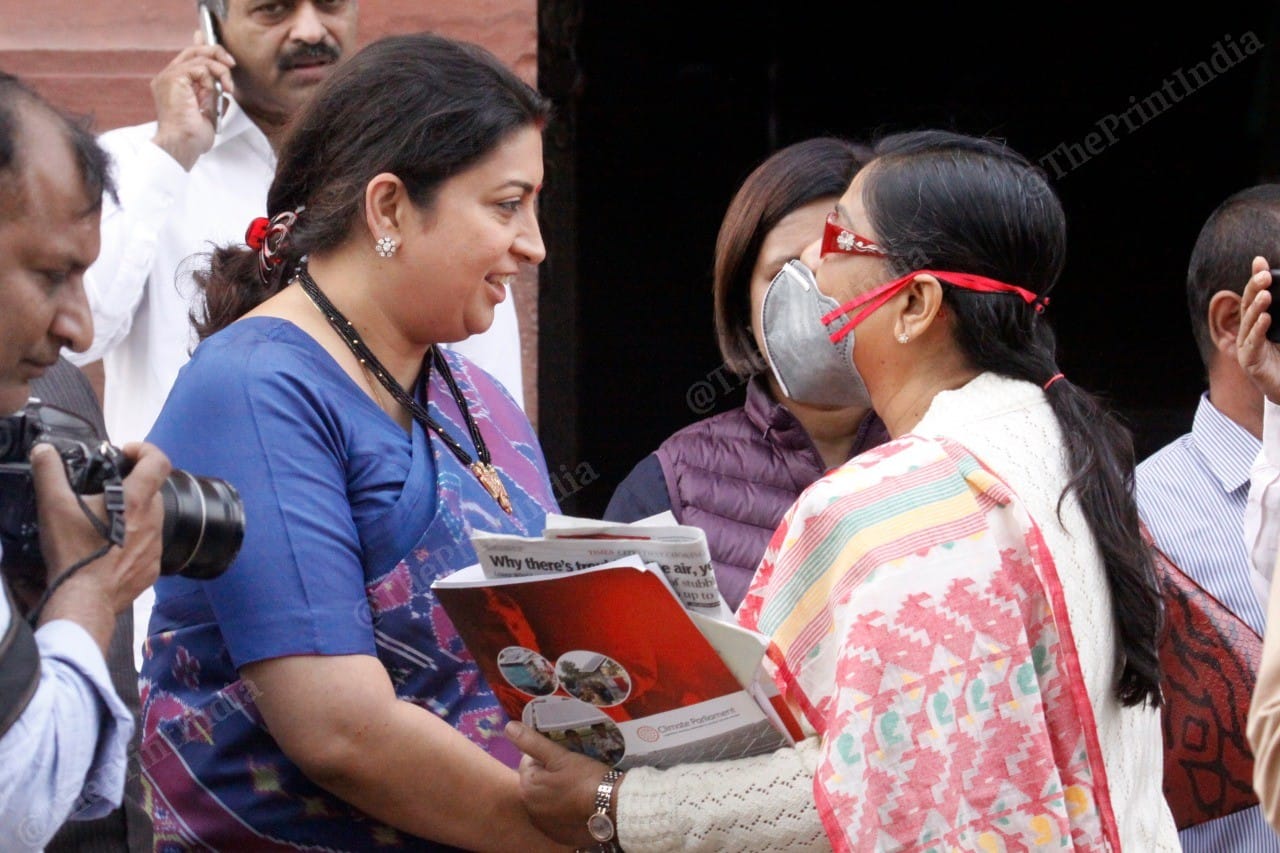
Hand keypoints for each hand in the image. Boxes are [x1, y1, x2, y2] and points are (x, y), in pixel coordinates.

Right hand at [31, 441, 168, 648]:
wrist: (84, 599)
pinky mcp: (152, 569)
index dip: (147, 450)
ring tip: (105, 522)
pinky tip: (111, 549)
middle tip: (106, 491)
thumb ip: (50, 472)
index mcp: (136, 501)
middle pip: (153, 492)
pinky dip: (133, 542)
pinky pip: (148, 548)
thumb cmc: (73, 550)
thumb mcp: (54, 506)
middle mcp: (153, 521)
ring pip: (151, 520)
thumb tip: (44, 450)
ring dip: (134, 515)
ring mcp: (156, 547)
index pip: (159, 463)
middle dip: (133, 486)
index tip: (128, 452)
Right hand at [149, 31, 236, 169]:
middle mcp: (168, 77)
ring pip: (200, 57)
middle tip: (232, 65)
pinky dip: (213, 78)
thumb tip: (224, 88)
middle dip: (217, 53)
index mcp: (174, 84)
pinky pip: (200, 67)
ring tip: (228, 88)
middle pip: (193, 50)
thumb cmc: (193, 137)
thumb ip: (213, 97)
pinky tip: (216, 92)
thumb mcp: (209, 113)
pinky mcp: (173, 78)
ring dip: (220, 71)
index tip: (227, 60)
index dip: (208, 51)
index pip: (190, 58)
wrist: (182, 145)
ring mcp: (168, 76)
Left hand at [505, 721, 615, 846]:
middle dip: (548, 774)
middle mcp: (529, 807)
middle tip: (570, 770)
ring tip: (574, 785)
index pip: (527, 762)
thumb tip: (508, 727)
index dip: (545, 756)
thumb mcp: (559, 756)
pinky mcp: (556, 833)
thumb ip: (532, 742)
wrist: (610, 805)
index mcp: (527, 786)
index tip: (563, 757)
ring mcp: (543, 822)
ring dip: (554, 791)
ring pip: (544, 797)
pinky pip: (554, 814)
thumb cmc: (584, 777)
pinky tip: (576, 802)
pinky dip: (561, 807)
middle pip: (535, 781)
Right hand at [1238, 256, 1279, 404]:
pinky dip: (1258, 329)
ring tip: (1266, 293)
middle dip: (1254, 288)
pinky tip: (1266, 318)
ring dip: (1257, 307)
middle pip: (1248, 305)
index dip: (1255, 279)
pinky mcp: (1249, 363)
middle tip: (1264, 274)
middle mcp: (1249, 333)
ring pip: (1249, 322)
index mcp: (1259, 324)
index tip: (1260, 261)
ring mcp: (1247, 347)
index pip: (1256, 297)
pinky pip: (1252, 343)